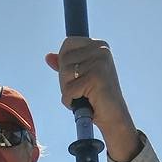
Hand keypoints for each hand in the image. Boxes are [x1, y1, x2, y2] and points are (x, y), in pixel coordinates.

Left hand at [45, 37, 141, 161]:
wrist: (113, 117)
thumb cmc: (96, 97)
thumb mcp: (80, 76)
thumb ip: (66, 64)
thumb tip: (48, 57)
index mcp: (99, 45)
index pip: (68, 44)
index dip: (64, 62)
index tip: (76, 76)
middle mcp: (101, 50)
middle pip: (64, 59)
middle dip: (65, 79)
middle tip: (81, 90)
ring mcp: (99, 63)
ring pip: (65, 74)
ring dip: (68, 90)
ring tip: (84, 96)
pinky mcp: (95, 78)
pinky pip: (68, 89)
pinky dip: (70, 101)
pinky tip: (84, 104)